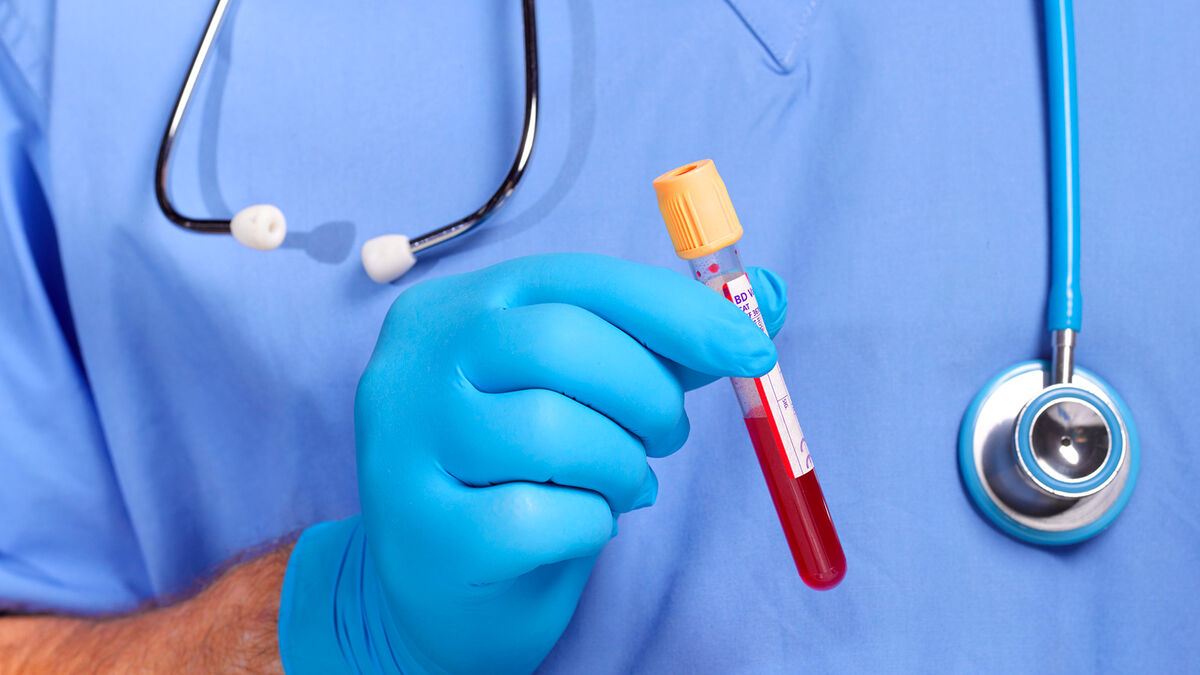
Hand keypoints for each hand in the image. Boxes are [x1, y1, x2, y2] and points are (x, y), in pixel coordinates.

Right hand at [279, 253, 787, 673]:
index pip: (575, 280)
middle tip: (668, 434)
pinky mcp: (422, 530)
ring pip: (551, 431)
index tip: (751, 347)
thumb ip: (664, 346)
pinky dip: (589, 524)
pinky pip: (540, 517)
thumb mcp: (585, 394)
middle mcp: (414, 364)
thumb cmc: (524, 473)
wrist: (441, 587)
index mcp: (458, 309)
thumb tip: (763, 296)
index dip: (674, 310)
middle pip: (558, 344)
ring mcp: (404, 446)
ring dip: (620, 466)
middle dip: (647, 394)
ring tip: (621, 483)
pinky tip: (580, 524)